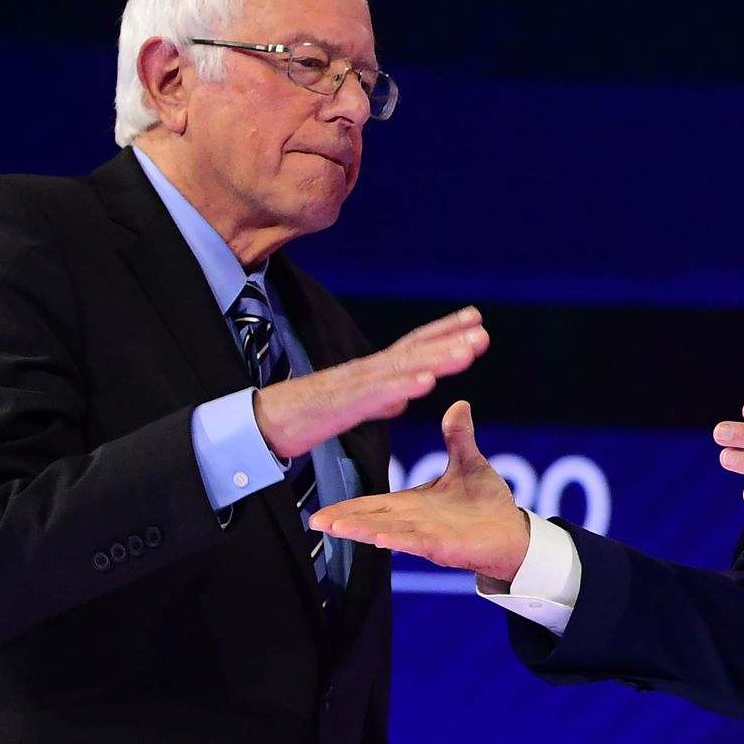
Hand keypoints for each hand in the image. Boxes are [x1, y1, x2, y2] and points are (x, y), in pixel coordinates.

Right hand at [255, 307, 488, 458]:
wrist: (260, 424)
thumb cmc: (304, 415)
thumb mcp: (351, 408)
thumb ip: (378, 400)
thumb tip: (402, 397)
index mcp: (371, 373)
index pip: (413, 346)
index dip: (444, 331)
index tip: (476, 319)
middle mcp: (366, 372)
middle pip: (414, 350)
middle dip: (451, 338)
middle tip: (483, 329)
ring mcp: (354, 386)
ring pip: (402, 369)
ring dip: (438, 358)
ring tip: (469, 351)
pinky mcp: (341, 405)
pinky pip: (375, 396)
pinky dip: (402, 387)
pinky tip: (427, 383)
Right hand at [310, 401, 530, 580]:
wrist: (515, 530)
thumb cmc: (488, 502)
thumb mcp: (469, 463)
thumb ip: (457, 437)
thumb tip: (459, 404)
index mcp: (413, 503)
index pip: (373, 505)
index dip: (346, 507)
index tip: (319, 512)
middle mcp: (414, 521)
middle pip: (372, 519)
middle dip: (344, 520)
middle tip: (314, 521)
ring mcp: (427, 535)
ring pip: (388, 532)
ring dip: (362, 530)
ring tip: (335, 528)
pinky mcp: (444, 547)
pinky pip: (417, 543)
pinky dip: (398, 540)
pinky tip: (380, 540)